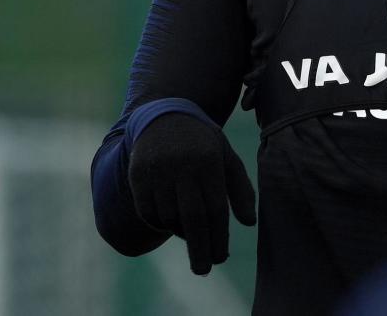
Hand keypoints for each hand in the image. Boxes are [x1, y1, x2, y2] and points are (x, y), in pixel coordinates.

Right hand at [128, 113, 257, 274]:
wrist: (165, 117)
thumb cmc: (203, 144)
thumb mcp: (226, 157)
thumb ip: (239, 189)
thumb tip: (249, 222)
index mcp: (209, 160)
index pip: (215, 207)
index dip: (219, 236)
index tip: (221, 257)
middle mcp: (182, 164)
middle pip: (191, 217)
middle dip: (199, 247)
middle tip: (204, 269)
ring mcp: (157, 169)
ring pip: (169, 216)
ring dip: (180, 232)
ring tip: (191, 234)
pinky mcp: (137, 174)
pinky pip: (147, 211)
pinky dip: (158, 222)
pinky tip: (170, 222)